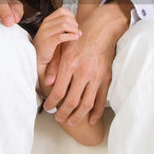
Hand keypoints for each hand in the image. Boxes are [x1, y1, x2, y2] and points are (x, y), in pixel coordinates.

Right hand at [32, 7, 79, 89]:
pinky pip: (62, 36)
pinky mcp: (48, 42)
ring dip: (74, 29)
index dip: (71, 15)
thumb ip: (61, 26)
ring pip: (64, 25)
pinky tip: (75, 38)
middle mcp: (46, 24)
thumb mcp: (52, 32)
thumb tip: (77, 26)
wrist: (37, 57)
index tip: (75, 23)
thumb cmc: (47, 45)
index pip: (62, 11)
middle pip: (65, 18)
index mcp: (47, 20)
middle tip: (77, 30)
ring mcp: (46, 33)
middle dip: (74, 23)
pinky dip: (71, 36)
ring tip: (77, 34)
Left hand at [40, 5, 126, 125]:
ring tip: (71, 122)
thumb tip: (47, 83)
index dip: (52, 103)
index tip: (48, 108)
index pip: (58, 91)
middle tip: (58, 119)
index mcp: (70, 65)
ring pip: (87, 104)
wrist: (101, 30)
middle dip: (63, 114)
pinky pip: (101, 100)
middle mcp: (83, 72)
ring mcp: (96, 77)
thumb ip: (54, 67)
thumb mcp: (62, 49)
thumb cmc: (79, 39)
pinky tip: (90, 120)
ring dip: (77, 116)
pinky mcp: (106, 79)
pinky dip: (96, 113)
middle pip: (72, 102)